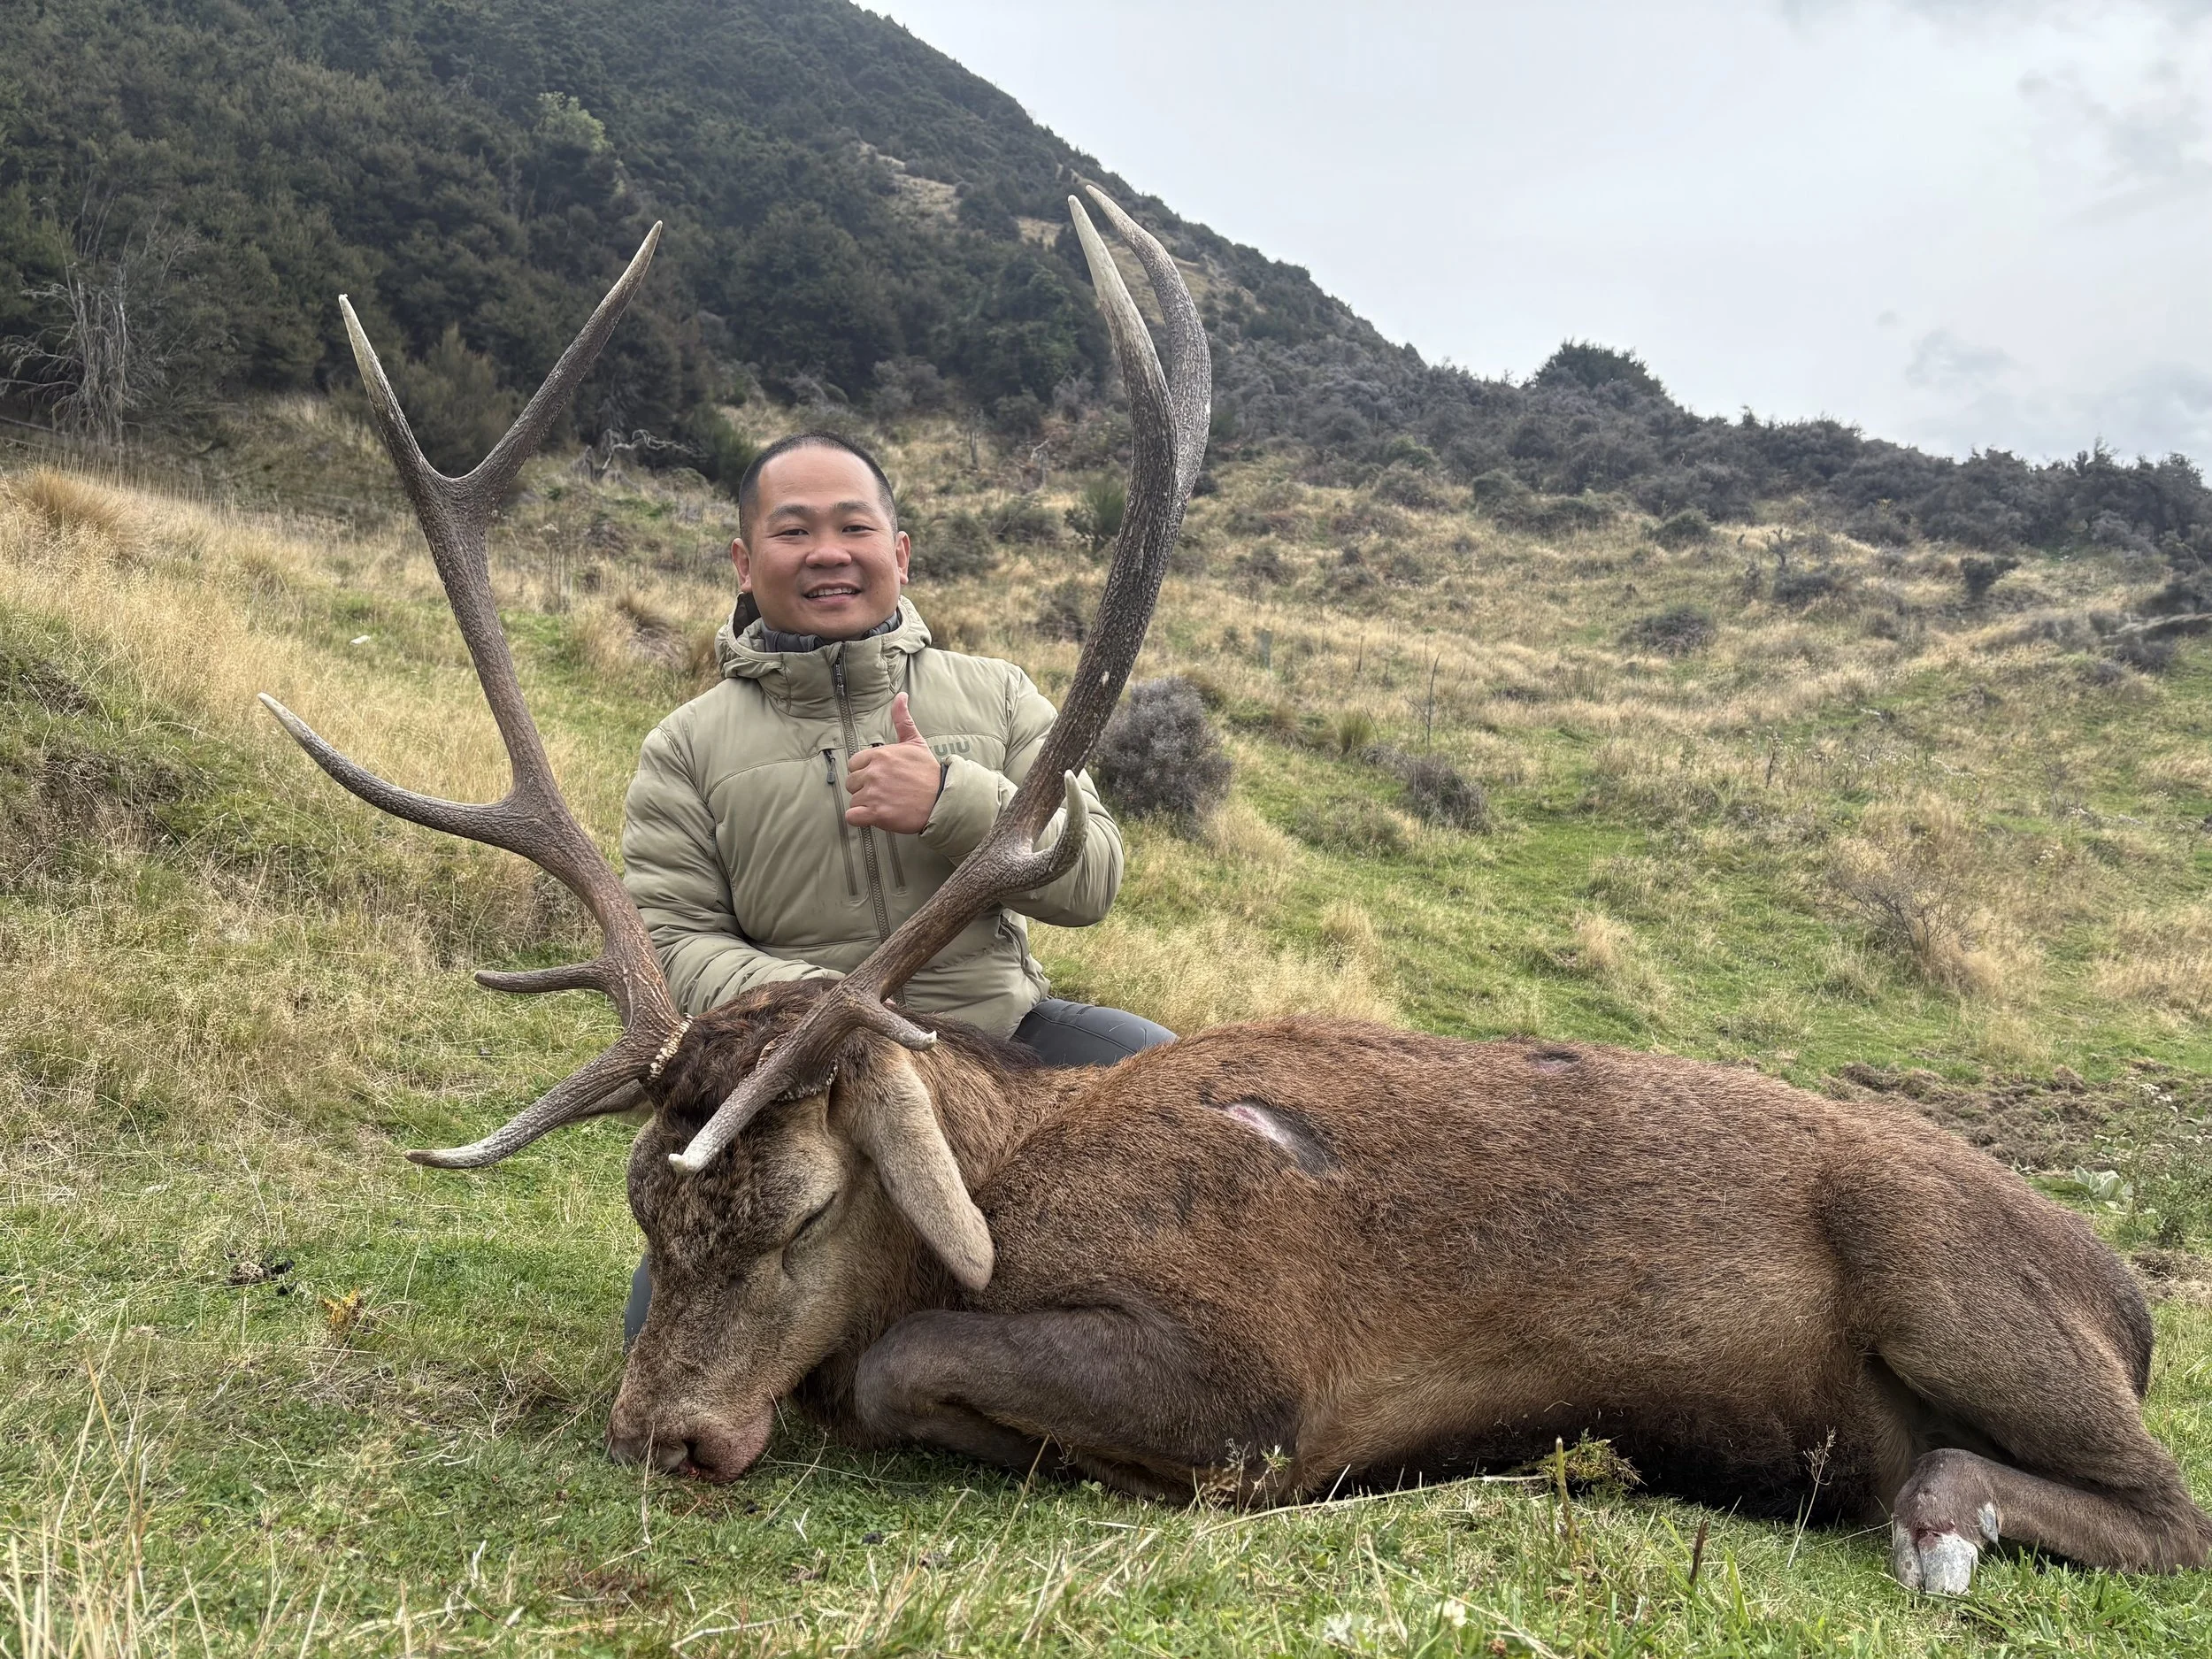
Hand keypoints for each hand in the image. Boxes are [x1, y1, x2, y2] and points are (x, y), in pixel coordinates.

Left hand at [844, 693, 942, 833]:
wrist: (943, 799)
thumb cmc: (929, 772)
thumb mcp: (915, 742)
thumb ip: (902, 719)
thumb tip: (900, 696)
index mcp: (880, 755)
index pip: (854, 764)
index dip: (865, 772)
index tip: (880, 778)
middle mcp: (874, 773)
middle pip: (851, 783)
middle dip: (864, 789)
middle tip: (884, 793)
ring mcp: (874, 794)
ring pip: (853, 800)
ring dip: (865, 805)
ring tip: (885, 804)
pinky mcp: (876, 814)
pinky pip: (852, 817)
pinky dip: (859, 819)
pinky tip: (873, 816)